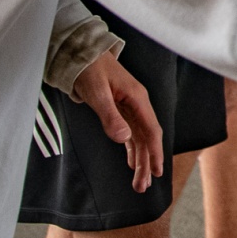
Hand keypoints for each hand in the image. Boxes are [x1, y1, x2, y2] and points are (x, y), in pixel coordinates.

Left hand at [70, 53, 163, 192]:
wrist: (80, 52)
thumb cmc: (88, 67)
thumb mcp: (97, 92)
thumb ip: (110, 116)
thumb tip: (124, 140)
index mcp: (137, 98)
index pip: (151, 130)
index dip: (154, 152)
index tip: (156, 171)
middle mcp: (137, 104)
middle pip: (146, 138)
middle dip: (147, 162)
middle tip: (142, 186)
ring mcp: (129, 107)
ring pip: (139, 138)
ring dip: (140, 160)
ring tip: (139, 182)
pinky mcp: (120, 109)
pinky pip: (130, 133)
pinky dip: (132, 149)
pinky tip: (132, 162)